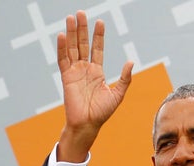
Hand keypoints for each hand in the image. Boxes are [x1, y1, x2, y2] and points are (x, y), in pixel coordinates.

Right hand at [57, 10, 132, 161]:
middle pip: (82, 44)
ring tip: (71, 18)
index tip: (100, 22)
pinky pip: (63, 60)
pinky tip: (62, 35)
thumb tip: (131, 62)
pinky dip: (62, 48)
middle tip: (81, 13)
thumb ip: (125, 78)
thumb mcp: (118, 94)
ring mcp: (74, 72)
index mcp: (97, 72)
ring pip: (72, 48)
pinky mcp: (66, 77)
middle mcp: (85, 69)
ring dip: (71, 33)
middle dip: (82, 29)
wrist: (88, 124)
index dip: (98, 36)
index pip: (97, 49)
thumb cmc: (103, 112)